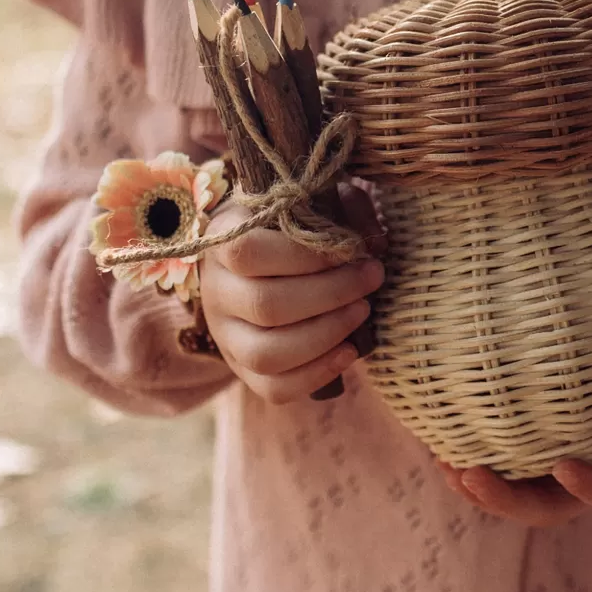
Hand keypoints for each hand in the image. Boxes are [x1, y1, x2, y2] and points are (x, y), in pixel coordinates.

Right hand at [199, 181, 385, 402]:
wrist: (264, 264)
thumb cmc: (295, 229)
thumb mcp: (315, 204)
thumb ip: (344, 210)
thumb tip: (375, 243)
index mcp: (224, 240)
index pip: (248, 251)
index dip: (304, 254)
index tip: (352, 249)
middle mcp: (216, 291)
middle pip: (266, 305)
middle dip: (332, 294)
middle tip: (372, 279)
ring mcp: (225, 335)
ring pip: (267, 353)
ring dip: (326, 334)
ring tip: (362, 312)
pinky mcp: (243, 368)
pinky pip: (274, 388)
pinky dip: (317, 374)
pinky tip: (350, 351)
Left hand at [437, 366, 591, 527]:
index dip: (589, 488)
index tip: (564, 465)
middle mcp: (585, 485)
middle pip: (542, 509)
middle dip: (503, 499)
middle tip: (466, 472)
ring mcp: (552, 474)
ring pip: (509, 490)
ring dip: (472, 480)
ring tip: (439, 459)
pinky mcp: (528, 455)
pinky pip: (495, 460)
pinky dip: (466, 450)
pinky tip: (437, 428)